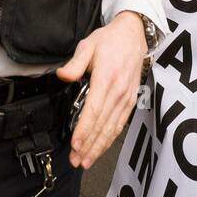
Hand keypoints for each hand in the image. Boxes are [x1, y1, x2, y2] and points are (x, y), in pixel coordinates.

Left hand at [57, 11, 147, 169]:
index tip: (75, 144)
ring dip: (98, 147)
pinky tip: (100, 148)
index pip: (93, 110)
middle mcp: (118, 92)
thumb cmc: (109, 41)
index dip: (84, 130)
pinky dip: (109, 139)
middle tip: (76, 160)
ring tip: (85, 160)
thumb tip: (62, 75)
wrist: (134, 36)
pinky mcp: (130, 101)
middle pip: (102, 125)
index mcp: (106, 78)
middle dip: (88, 145)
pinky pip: (119, 125)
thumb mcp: (88, 45)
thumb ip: (75, 63)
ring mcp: (125, 98)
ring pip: (111, 129)